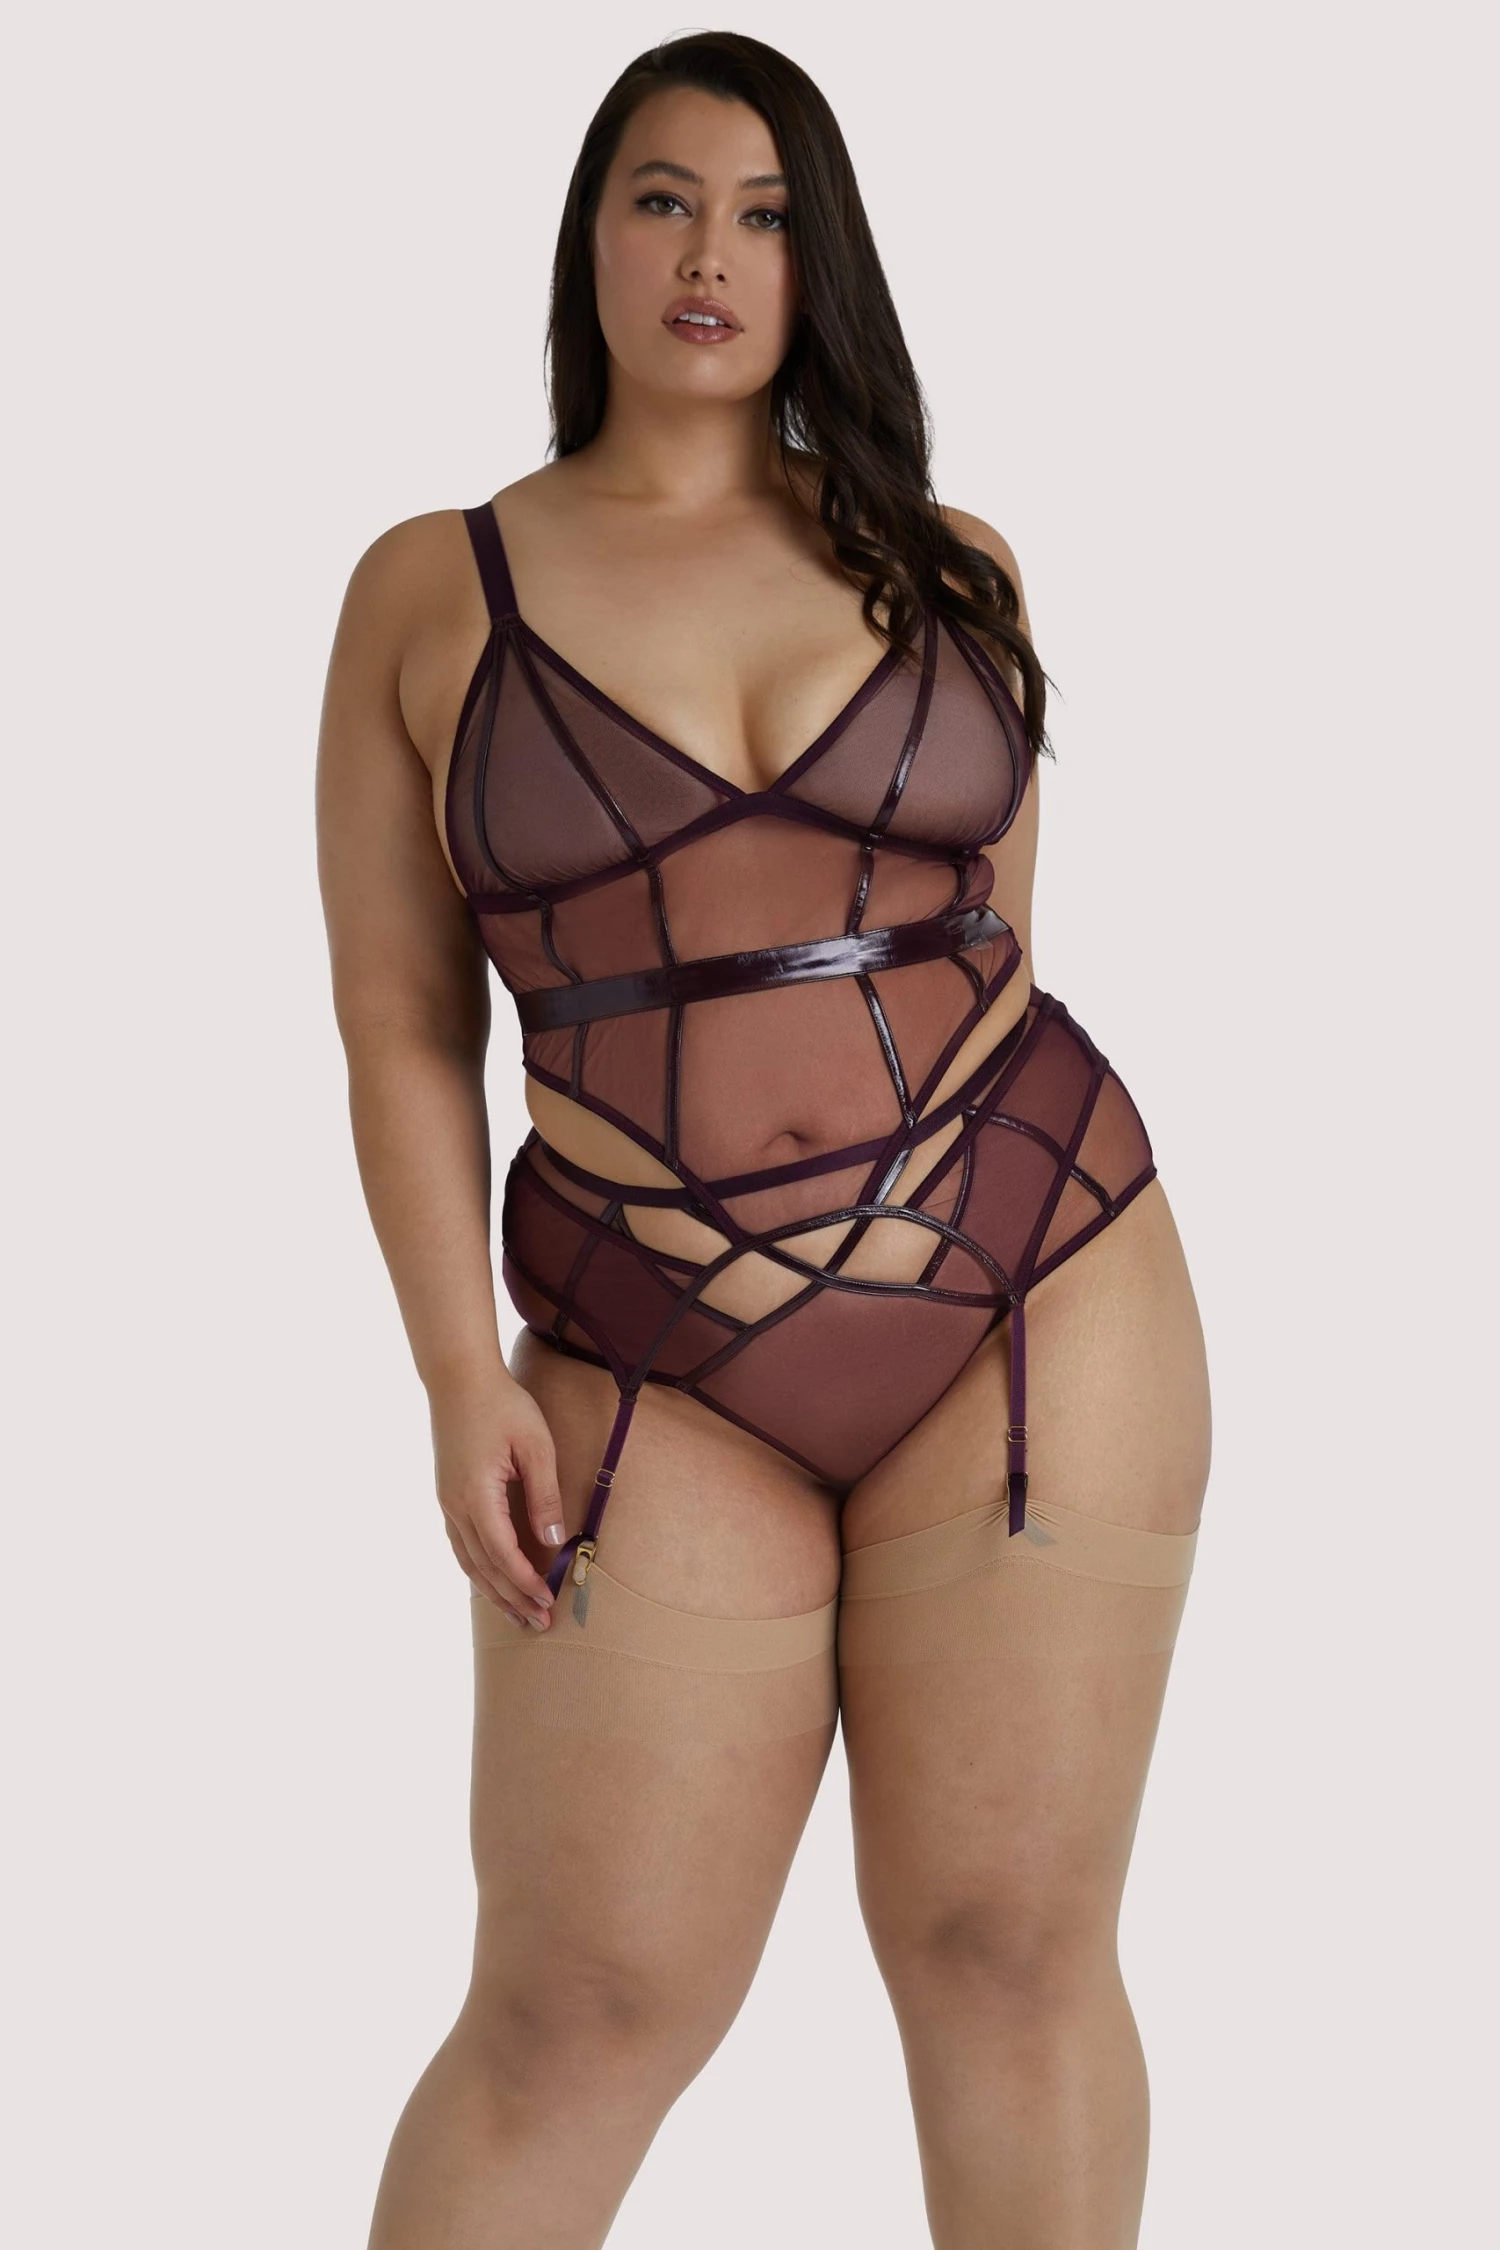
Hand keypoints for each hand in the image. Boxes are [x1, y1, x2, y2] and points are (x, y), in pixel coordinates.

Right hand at [427, 1365, 566, 1629]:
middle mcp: (455, 1505)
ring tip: (517, 1616)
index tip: (548, 1602)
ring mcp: (447, 1502)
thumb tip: (554, 1542)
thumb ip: (544, 1495)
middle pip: (483, 1567)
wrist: (458, 1377)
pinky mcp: (448, 1495)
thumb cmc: (502, 1404)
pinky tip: (492, 1581)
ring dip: (493, 1591)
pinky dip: (478, 1570)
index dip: (525, 1582)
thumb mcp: (535, 1445)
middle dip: (512, 1599)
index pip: (502, 1554)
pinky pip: (461, 1545)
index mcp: (476, 1495)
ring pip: (468, 1562)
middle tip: (539, 1625)